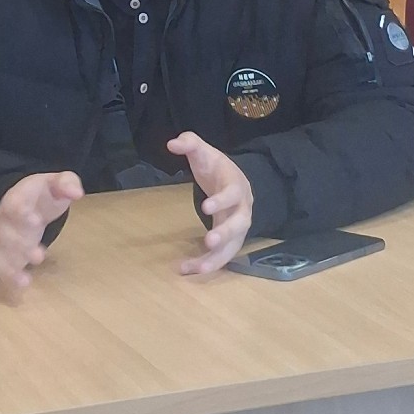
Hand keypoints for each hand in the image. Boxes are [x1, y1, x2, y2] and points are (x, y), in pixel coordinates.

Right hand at [0, 171, 83, 292]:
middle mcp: (5, 219)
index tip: (37, 223)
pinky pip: (1, 266)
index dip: (23, 214)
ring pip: (2, 252)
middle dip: (21, 246)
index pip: (15, 204)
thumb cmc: (43, 193)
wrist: (26, 201)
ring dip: (13, 266)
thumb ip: (66, 183)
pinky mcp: (4, 253)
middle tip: (38, 257)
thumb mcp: (56, 183)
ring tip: (26, 280)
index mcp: (17, 198)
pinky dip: (8, 277)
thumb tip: (77, 193)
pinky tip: (21, 286)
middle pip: (7, 233)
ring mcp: (3, 237)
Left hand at [168, 131, 252, 274]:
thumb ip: (189, 143)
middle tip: (209, 241)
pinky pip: (222, 255)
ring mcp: (238, 227)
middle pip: (240, 224)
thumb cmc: (217, 167)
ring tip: (196, 269)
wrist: (233, 180)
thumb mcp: (204, 151)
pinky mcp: (230, 240)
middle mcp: (242, 209)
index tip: (206, 207)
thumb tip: (172, 143)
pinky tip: (187, 270)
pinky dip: (207, 264)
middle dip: (226, 233)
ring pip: (233, 246)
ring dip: (217, 258)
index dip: (222, 200)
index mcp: (236, 186)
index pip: (233, 193)